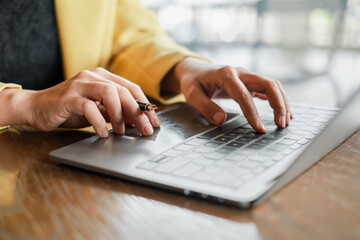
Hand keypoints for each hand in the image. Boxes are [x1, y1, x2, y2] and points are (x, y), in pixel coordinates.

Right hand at [22, 68, 159, 136]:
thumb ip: (115, 113)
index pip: (131, 88)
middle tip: (146, 129)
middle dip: (138, 112)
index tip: (154, 122)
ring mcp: (80, 84)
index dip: (145, 105)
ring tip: (122, 131)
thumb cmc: (69, 110)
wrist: (36, 108)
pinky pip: (88, 107)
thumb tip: (138, 122)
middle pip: (124, 91)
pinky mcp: (68, 97)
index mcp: (103, 77)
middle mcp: (93, 76)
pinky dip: (99, 121)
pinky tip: (103, 132)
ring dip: (120, 114)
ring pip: (109, 93)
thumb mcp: (98, 111)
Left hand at [164, 58, 291, 131]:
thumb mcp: (192, 95)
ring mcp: (247, 76)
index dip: (253, 113)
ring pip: (272, 85)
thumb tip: (221, 120)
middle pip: (268, 84)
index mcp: (226, 75)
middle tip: (281, 124)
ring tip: (285, 121)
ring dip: (282, 101)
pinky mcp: (249, 82)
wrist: (194, 70)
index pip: (244, 95)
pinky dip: (278, 99)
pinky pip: (268, 88)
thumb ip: (205, 107)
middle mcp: (240, 72)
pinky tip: (283, 112)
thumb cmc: (193, 82)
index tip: (259, 128)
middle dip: (278, 104)